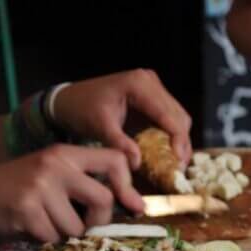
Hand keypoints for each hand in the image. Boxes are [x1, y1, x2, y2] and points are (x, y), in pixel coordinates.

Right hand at [0, 144, 144, 242]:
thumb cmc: (17, 192)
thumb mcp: (51, 176)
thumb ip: (83, 185)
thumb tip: (132, 208)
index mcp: (65, 153)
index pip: (114, 159)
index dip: (128, 186)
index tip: (133, 207)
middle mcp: (55, 165)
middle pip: (104, 200)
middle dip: (97, 222)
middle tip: (80, 227)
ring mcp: (40, 186)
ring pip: (77, 227)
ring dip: (65, 235)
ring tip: (44, 223)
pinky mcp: (27, 210)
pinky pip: (53, 238)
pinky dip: (44, 242)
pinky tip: (28, 229)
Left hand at [51, 70, 192, 168]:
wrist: (69, 100)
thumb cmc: (81, 109)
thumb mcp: (99, 127)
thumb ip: (119, 143)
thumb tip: (137, 163)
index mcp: (139, 84)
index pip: (167, 114)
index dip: (178, 139)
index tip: (179, 161)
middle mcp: (150, 82)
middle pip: (178, 115)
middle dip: (182, 143)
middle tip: (179, 168)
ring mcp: (153, 89)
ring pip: (178, 118)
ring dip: (179, 140)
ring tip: (175, 164)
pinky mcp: (152, 99)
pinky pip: (169, 119)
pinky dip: (171, 137)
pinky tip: (168, 154)